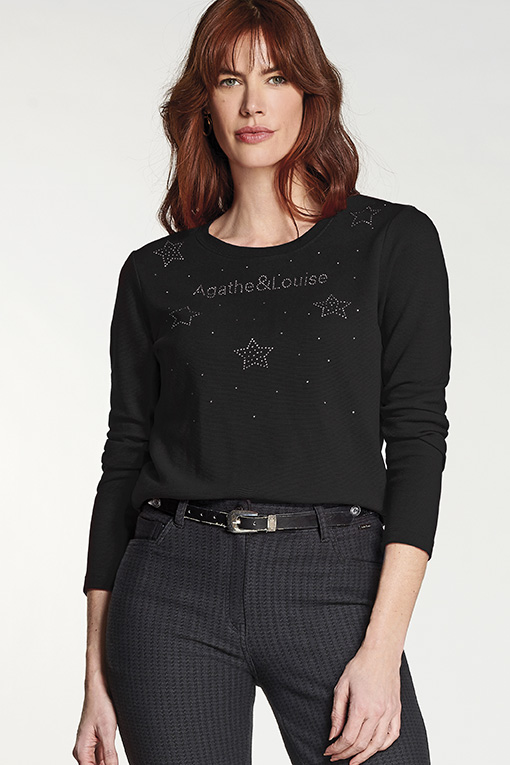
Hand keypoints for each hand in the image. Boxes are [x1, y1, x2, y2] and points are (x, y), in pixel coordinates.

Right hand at [72, 684, 118, 764]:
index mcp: (81, 750)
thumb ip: (109, 755)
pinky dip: (109, 757)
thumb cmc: (100, 705)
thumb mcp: (108, 732)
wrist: (100, 688)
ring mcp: (88, 744)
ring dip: (108, 762)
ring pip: (99, 762)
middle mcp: (82, 749)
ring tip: (115, 758)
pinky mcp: (95, 740)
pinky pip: (101, 754)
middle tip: (115, 760)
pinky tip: (115, 757)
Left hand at [323, 644, 401, 763]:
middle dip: (346, 754)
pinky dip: (383, 746)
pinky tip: (374, 748)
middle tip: (336, 757)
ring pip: (377, 744)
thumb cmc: (360, 666)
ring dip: (364, 756)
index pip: (348, 738)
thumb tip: (333, 735)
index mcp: (361, 707)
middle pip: (361, 744)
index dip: (337, 749)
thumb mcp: (341, 686)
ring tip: (353, 760)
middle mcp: (377, 713)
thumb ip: (337, 712)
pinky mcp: (396, 711)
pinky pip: (393, 735)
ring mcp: (389, 713)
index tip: (329, 751)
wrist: (381, 654)